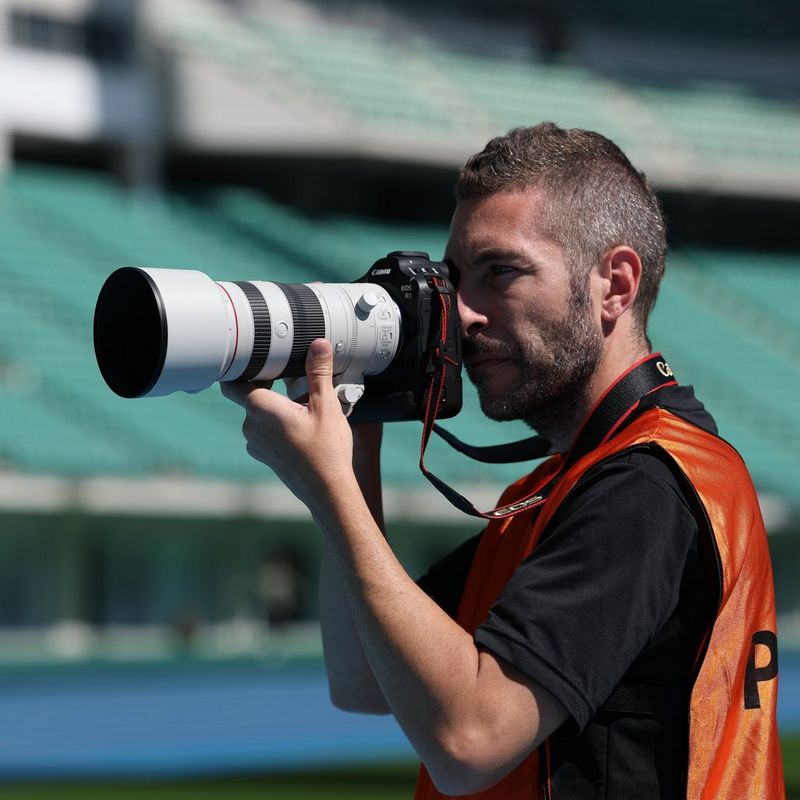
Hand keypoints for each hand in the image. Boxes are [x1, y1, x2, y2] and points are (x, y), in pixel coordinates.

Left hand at [220, 339, 355, 516]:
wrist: (328, 490)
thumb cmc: (327, 450)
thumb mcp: (326, 405)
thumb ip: (318, 373)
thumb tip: (317, 345)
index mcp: (261, 409)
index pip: (233, 382)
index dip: (244, 370)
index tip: (263, 363)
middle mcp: (251, 426)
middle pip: (250, 396)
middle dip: (270, 388)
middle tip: (295, 384)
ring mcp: (255, 444)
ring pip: (260, 415)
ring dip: (277, 408)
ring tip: (305, 410)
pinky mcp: (264, 456)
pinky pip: (265, 432)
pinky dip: (279, 426)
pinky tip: (303, 429)